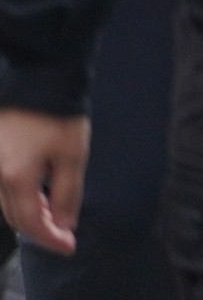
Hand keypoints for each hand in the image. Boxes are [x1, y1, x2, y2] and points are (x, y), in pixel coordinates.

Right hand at [0, 109, 87, 254]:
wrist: (38, 77)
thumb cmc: (58, 114)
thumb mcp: (73, 154)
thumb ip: (67, 194)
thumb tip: (64, 225)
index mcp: (16, 177)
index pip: (31, 222)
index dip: (50, 239)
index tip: (70, 247)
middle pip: (15, 216)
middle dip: (40, 229)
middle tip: (65, 233)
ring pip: (7, 203)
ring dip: (30, 213)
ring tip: (55, 213)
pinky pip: (3, 187)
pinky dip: (21, 196)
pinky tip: (40, 193)